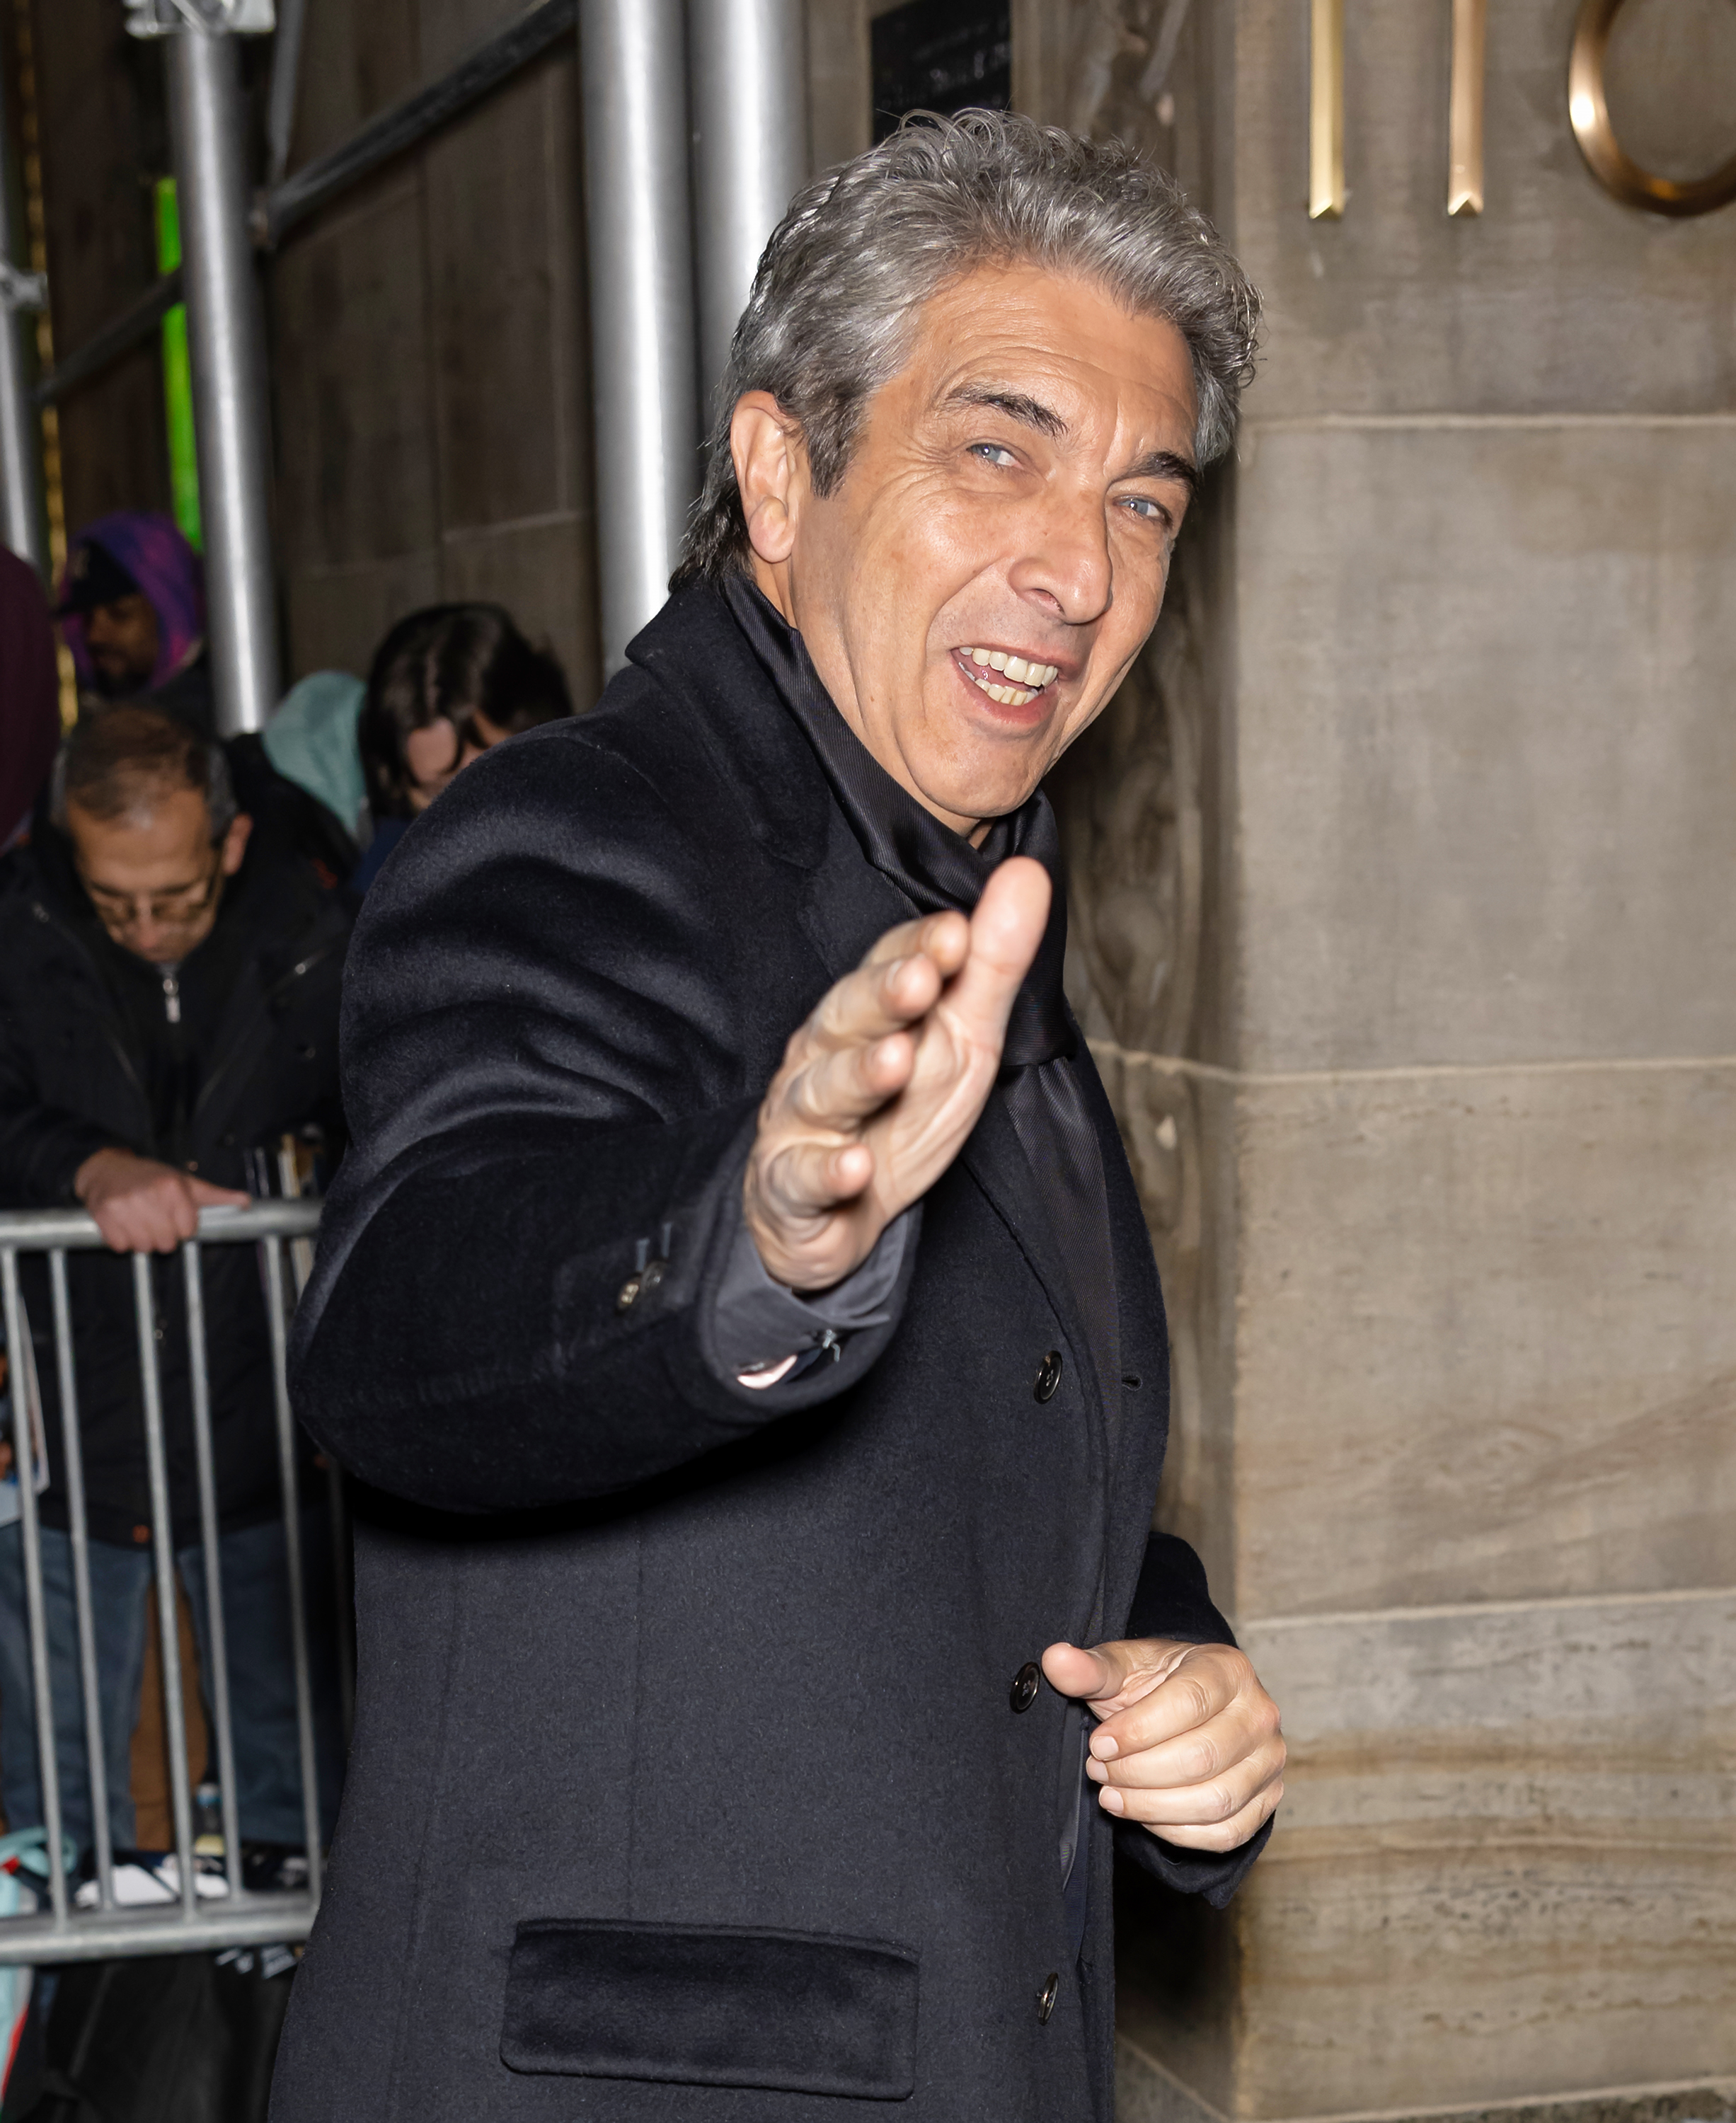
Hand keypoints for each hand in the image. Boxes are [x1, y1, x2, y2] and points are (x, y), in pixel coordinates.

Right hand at [74, 1148, 248, 1254]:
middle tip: (155, 1219)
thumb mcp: (185, 1182)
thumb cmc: (151, 1177)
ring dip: (142, 1240)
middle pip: (167, 1243)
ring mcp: (124, 1205)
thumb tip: (246, 1202)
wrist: (107, 1169)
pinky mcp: (103, 1215)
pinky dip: (122, 1240)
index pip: (187, 1231)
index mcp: (172, 1187)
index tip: (173, 1216)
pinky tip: (123, 1224)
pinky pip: (120, 1246)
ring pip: (144, 1247)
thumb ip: (215, 1196)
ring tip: (139, 1221)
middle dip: (163, 1236)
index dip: (182, 1227)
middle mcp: (149, 1194)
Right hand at [744, 857, 1049, 1290]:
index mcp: (866, 1012)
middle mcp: (823, 1054)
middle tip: (923, 979)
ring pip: (823, 1091)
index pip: (890, 964)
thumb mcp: (960, 1036)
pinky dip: (826, 1173)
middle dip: (884, 997)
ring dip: (859, 1076)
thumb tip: (1028, 872)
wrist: (834, 1214)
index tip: (958, 931)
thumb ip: (992, 962)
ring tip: (895, 1061)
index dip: (920, 948)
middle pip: (849, 1017)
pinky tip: (854, 1166)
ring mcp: (800, 1119)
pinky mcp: (787, 1185)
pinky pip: (801, 1177)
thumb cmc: (900, 1110)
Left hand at [1042, 1637, 1284, 1853]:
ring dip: (1152, 1806)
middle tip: (1098, 1771)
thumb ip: (1091, 1669)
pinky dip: (1177, 1832)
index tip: (1098, 1744)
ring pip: (1214, 1801)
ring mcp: (1269, 1761)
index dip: (1137, 1731)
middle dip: (1138, 1772)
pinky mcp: (1266, 1801)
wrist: (1189, 1709)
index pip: (1188, 1703)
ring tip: (1112, 1794)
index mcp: (1228, 1668)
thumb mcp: (1122, 1668)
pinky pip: (1225, 1833)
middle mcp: (1260, 1713)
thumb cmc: (1153, 1686)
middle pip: (1201, 1758)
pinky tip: (1142, 1815)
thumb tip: (1054, 1659)